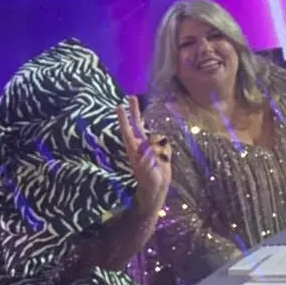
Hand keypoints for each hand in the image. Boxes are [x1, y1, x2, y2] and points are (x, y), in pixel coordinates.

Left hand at [118, 96, 171, 211]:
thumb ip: (149, 156)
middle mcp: (141, 144)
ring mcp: (151, 146)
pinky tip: (164, 160)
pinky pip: (166, 143)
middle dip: (135, 111)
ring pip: (157, 136)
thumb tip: (149, 144)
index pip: (128, 130)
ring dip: (160, 146)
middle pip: (138, 124)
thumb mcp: (147, 169)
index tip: (118, 106)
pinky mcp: (161, 149)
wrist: (157, 189)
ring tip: (158, 162)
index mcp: (134, 149)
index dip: (124, 119)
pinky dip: (166, 151)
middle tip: (131, 96)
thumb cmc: (149, 180)